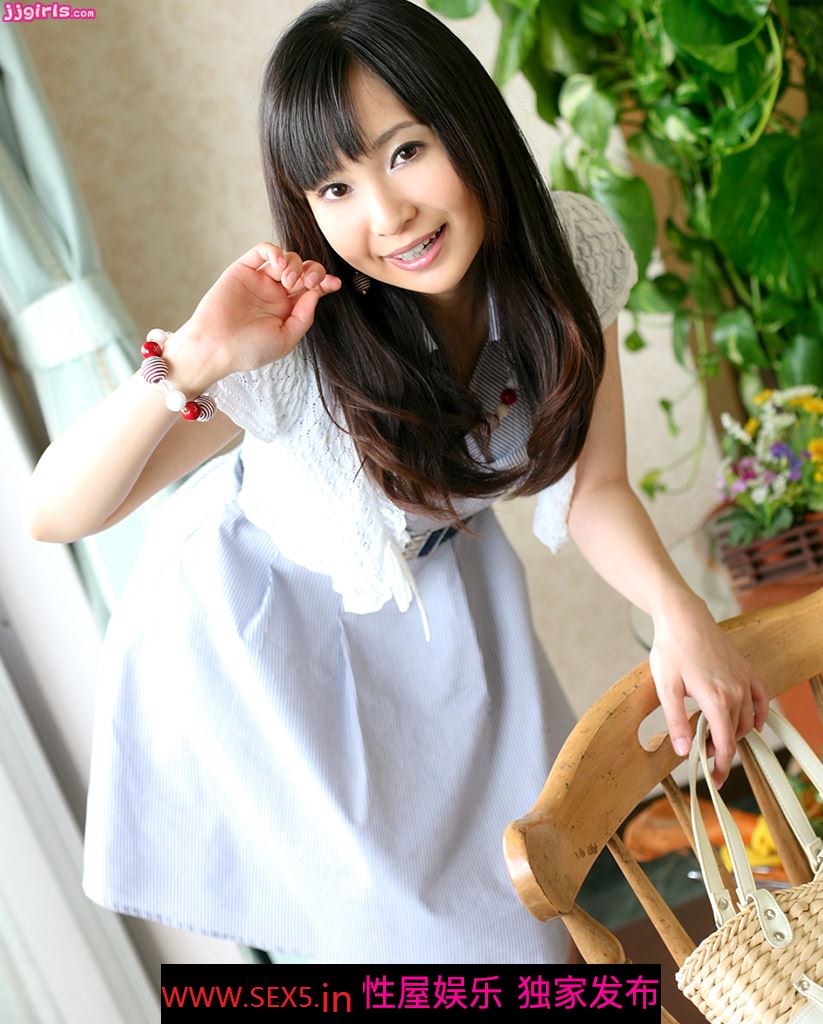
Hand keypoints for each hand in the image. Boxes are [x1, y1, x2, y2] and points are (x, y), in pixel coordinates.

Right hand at [186, 242, 341, 377]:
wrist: (216, 347)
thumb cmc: (248, 350)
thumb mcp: (286, 339)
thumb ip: (304, 317)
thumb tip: (316, 293)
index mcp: (287, 310)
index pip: (311, 290)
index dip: (325, 283)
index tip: (335, 283)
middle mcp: (275, 293)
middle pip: (303, 271)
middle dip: (314, 271)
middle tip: (310, 281)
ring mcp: (259, 280)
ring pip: (287, 258)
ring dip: (295, 264)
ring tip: (289, 281)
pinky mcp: (243, 270)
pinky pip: (262, 251)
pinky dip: (275, 251)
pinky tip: (279, 263)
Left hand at [648, 591, 769, 787]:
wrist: (684, 617)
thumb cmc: (670, 650)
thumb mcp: (665, 688)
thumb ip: (675, 721)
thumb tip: (683, 753)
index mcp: (716, 700)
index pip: (724, 744)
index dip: (720, 767)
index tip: (713, 781)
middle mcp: (736, 692)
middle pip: (735, 734)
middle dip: (720, 750)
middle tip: (701, 755)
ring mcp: (744, 680)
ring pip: (747, 719)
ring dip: (733, 734)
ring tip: (712, 738)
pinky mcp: (746, 669)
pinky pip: (761, 699)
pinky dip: (758, 715)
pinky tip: (752, 724)